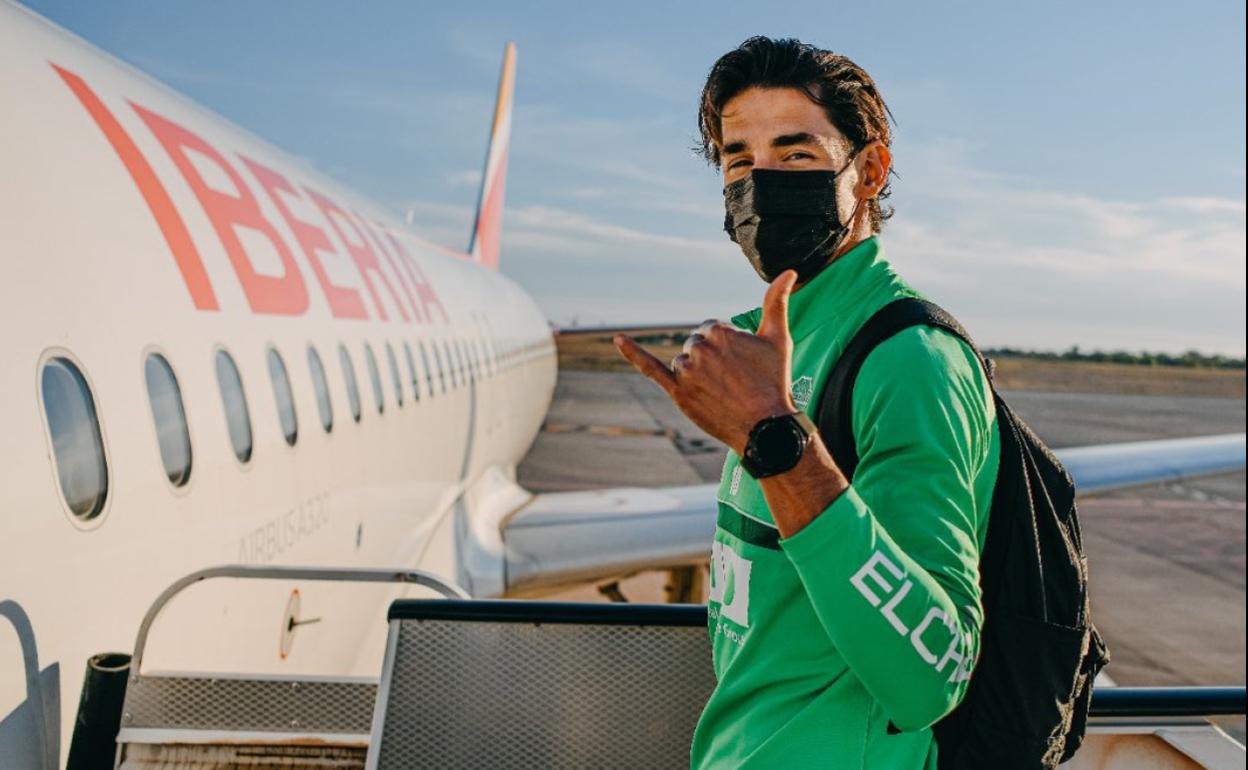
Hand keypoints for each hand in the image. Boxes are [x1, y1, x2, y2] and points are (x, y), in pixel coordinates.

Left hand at [615, 270, 798, 454]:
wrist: (766, 427)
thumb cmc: (774, 381)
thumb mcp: (778, 338)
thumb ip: (778, 302)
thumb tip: (788, 272)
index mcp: (720, 332)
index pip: (711, 330)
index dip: (727, 347)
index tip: (742, 364)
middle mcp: (699, 348)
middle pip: (696, 346)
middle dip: (711, 360)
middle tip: (734, 381)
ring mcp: (686, 372)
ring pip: (683, 362)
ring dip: (696, 373)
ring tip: (721, 391)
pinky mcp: (677, 392)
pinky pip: (650, 368)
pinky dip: (632, 353)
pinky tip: (617, 339)